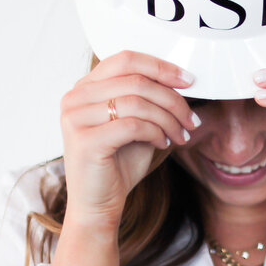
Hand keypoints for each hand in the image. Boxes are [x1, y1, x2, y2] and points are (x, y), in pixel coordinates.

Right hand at [59, 51, 197, 230]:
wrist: (98, 205)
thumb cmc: (117, 166)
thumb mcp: (137, 125)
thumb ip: (149, 101)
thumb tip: (182, 83)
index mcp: (85, 88)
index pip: (125, 59)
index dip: (160, 66)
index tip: (188, 80)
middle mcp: (75, 98)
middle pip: (135, 80)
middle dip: (171, 98)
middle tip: (191, 118)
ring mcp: (76, 117)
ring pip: (136, 102)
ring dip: (168, 118)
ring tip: (180, 134)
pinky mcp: (84, 140)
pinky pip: (132, 125)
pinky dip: (156, 132)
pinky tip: (163, 144)